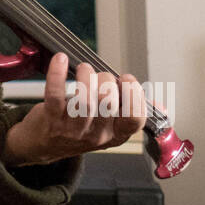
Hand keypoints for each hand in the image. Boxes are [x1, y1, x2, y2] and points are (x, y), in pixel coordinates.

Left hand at [5, 53, 146, 165]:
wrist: (43, 145)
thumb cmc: (79, 127)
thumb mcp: (110, 126)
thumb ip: (133, 113)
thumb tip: (161, 108)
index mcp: (116, 134)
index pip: (135, 120)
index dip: (134, 96)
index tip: (127, 79)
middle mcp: (97, 134)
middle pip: (109, 104)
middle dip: (107, 80)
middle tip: (100, 76)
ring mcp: (73, 128)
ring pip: (85, 101)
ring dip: (86, 76)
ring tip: (84, 69)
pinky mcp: (51, 119)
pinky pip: (55, 94)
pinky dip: (57, 74)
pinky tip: (61, 60)